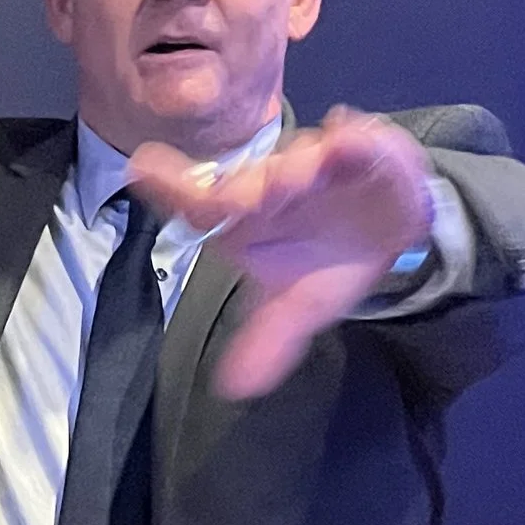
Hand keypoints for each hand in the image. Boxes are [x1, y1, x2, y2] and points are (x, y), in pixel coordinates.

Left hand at [129, 108, 435, 400]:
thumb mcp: (295, 308)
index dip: (171, 188)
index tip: (142, 169)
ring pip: (302, 159)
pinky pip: (360, 143)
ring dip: (299, 166)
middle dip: (245, 189)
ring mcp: (318, 163)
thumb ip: (266, 343)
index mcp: (245, 216)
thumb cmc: (323, 262)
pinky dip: (356, 141)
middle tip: (242, 199)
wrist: (383, 231)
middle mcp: (273, 183)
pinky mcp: (365, 152)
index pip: (200, 206)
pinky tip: (347, 136)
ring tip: (297, 175)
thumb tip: (233, 387)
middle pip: (250, 184)